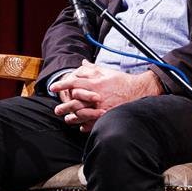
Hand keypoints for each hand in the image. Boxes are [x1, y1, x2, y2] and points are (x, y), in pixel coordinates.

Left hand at [48, 61, 162, 130]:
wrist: (138, 91)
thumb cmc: (121, 81)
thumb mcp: (106, 72)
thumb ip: (92, 68)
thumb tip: (82, 63)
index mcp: (95, 83)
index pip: (73, 83)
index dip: (62, 85)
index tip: (53, 88)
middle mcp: (96, 96)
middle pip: (75, 102)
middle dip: (64, 106)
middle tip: (57, 109)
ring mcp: (101, 107)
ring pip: (82, 114)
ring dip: (73, 118)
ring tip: (67, 119)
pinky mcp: (106, 116)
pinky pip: (93, 123)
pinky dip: (85, 126)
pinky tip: (81, 127)